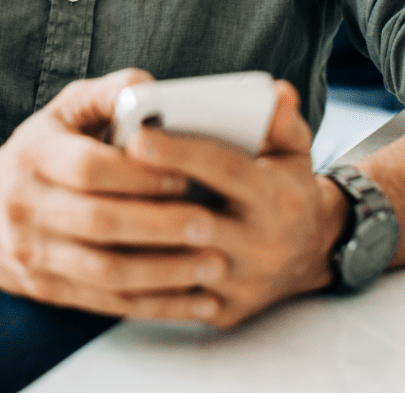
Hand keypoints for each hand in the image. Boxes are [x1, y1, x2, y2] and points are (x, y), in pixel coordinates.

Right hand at [0, 68, 242, 318]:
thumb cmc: (41, 151)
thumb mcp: (64, 111)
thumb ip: (108, 94)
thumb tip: (150, 88)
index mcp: (34, 154)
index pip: (88, 167)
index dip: (138, 175)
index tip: (183, 177)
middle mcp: (26, 205)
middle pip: (98, 222)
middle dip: (160, 226)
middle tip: (209, 225)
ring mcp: (33, 253)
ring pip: (105, 271)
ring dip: (165, 272)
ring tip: (214, 265)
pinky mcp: (47, 290)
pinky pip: (107, 302)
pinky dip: (157, 304)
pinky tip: (196, 301)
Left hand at [122, 79, 345, 327]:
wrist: (310, 253)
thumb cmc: (287, 187)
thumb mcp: (294, 148)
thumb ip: (281, 118)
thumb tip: (275, 93)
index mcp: (278, 196)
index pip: (224, 169)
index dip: (179, 153)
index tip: (136, 137)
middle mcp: (264, 244)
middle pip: (197, 222)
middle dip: (147, 200)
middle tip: (99, 177)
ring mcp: (244, 283)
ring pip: (178, 266)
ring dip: (135, 241)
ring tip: (93, 212)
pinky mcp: (226, 312)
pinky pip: (174, 300)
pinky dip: (139, 278)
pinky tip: (108, 252)